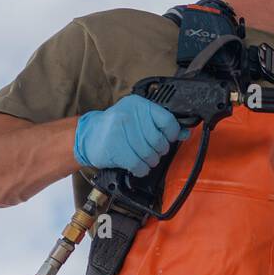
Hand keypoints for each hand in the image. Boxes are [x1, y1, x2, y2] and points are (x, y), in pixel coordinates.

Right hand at [74, 94, 188, 176]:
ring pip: (148, 154)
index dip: (172, 134)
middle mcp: (128, 114)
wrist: (88, 135)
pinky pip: (137, 164)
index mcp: (138, 104)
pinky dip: (141, 169)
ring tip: (146, 159)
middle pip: (158, 140)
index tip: (168, 139)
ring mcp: (119, 131)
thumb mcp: (139, 119)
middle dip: (159, 151)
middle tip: (154, 152)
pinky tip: (139, 167)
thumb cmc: (117, 127)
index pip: (167, 120)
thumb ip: (161, 124)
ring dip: (150, 161)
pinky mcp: (113, 148)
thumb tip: (185, 133)